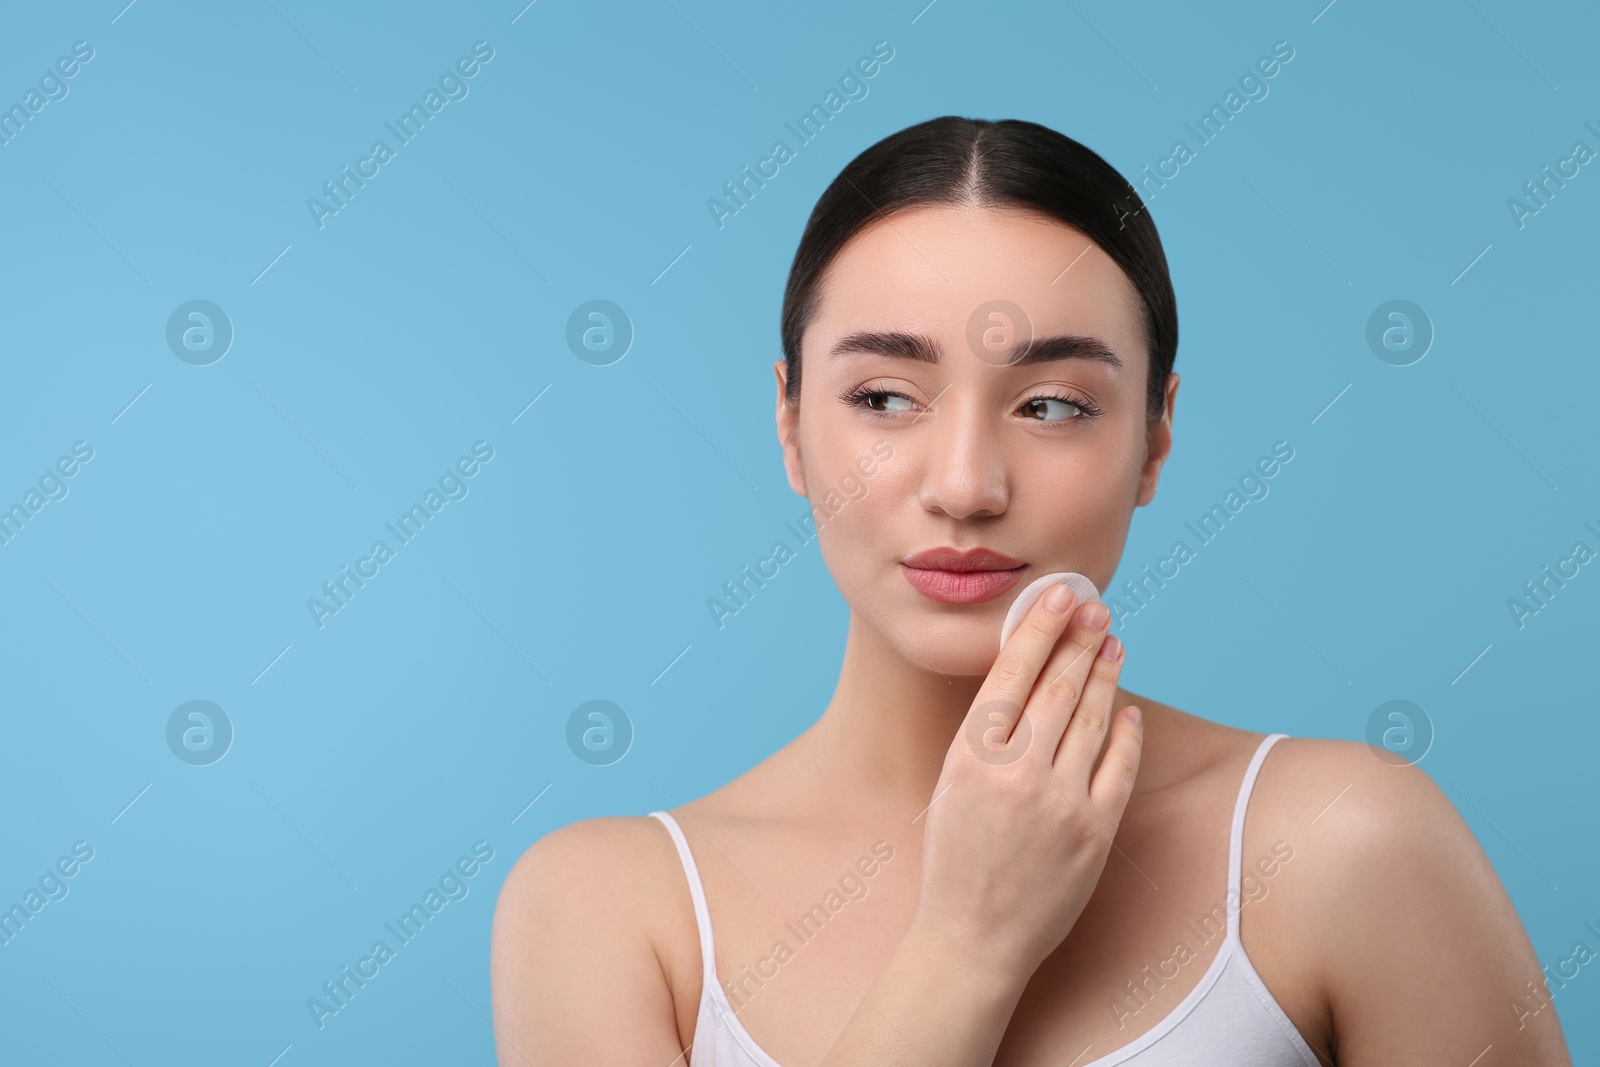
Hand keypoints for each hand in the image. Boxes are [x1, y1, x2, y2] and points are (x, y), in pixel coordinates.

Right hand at [912, 584, 1143, 983]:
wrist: (973, 938)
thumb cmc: (955, 859)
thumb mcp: (951, 784)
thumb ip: (985, 735)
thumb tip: (1023, 678)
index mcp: (970, 757)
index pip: (1012, 674)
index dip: (1039, 629)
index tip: (1058, 596)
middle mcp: (1015, 773)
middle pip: (1058, 688)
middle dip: (1079, 639)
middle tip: (1096, 607)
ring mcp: (1059, 803)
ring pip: (1091, 720)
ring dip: (1104, 675)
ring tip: (1112, 643)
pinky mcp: (1093, 832)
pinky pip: (1116, 768)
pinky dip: (1124, 733)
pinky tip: (1126, 709)